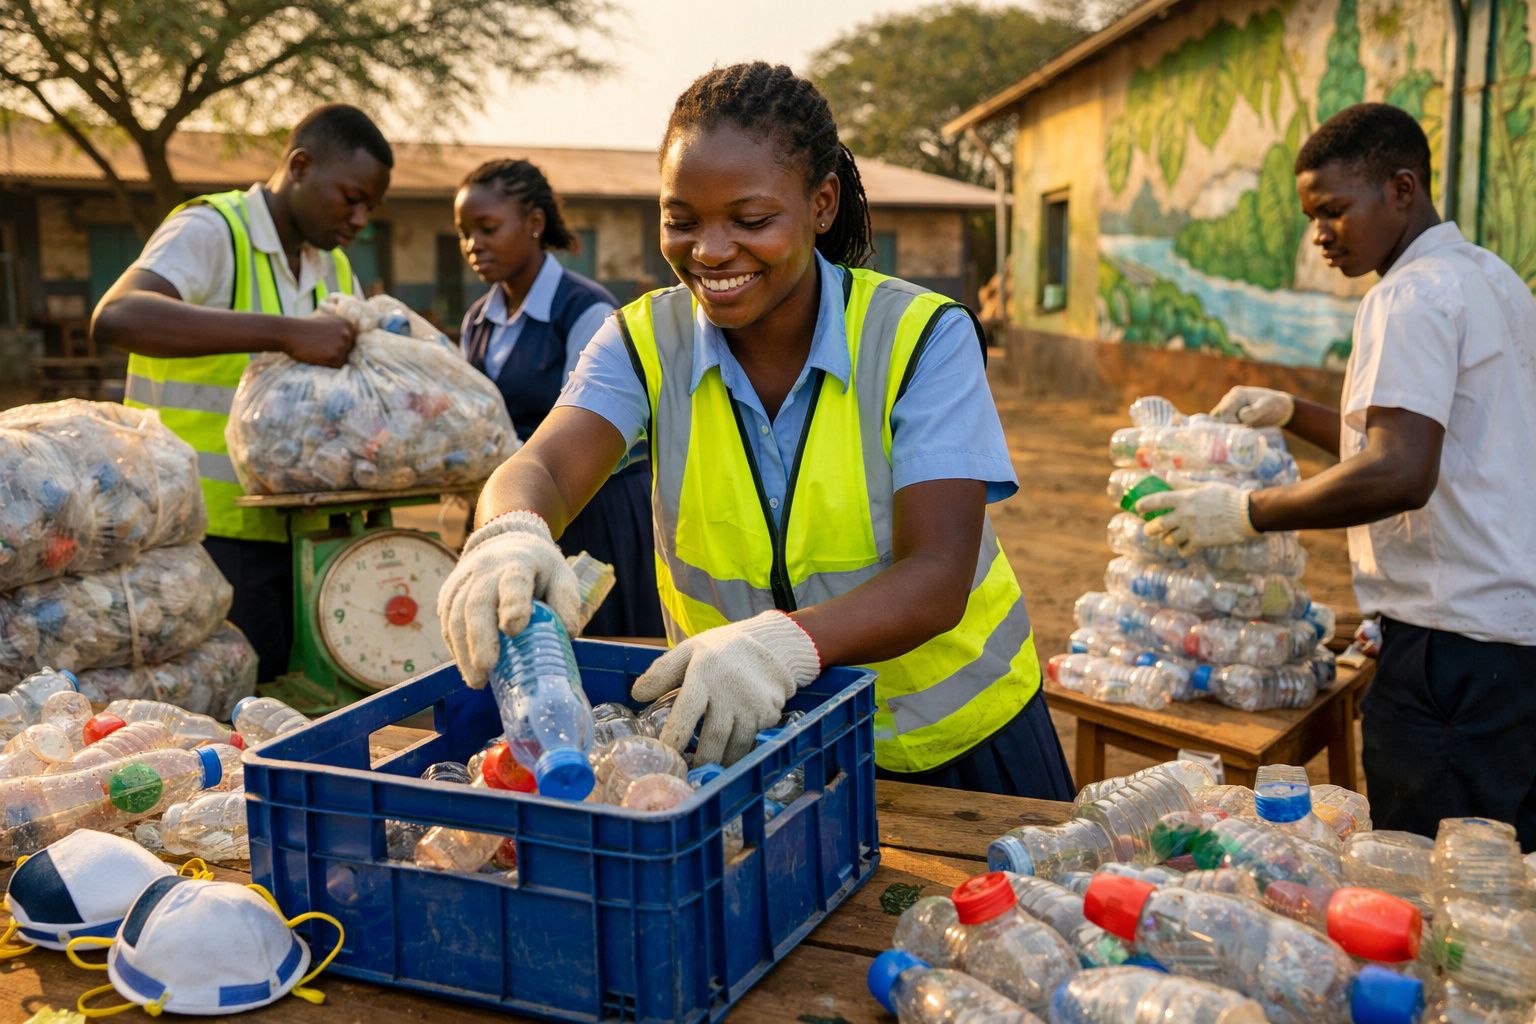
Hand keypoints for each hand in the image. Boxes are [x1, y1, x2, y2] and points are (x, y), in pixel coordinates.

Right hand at [281, 315, 356, 367]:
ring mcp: (342, 345)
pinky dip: (327, 364)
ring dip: (330, 359)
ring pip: (343, 360)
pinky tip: (316, 355)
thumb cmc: (304, 329)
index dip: (336, 345)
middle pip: (348, 352)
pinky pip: (336, 367)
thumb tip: (350, 340)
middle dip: (335, 352)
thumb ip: (339, 329)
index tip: (324, 342)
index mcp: (347, 324)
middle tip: (319, 346)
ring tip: (317, 350)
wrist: (289, 332)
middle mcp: (347, 333)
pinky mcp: (335, 356)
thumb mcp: (326, 322)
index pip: (350, 342)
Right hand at [437, 511, 580, 687]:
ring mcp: (463, 580)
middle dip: (480, 638)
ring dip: (464, 651)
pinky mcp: (449, 593)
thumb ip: (566, 603)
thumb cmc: (539, 569)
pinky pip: (447, 622)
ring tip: (477, 680)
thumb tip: (568, 635)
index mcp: (518, 563)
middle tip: (486, 668)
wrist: (506, 544)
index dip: (512, 604)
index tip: (513, 629)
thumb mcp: (561, 578)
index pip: (514, 582)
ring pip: (456, 616)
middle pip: (476, 604)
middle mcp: (486, 569)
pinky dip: (455, 648)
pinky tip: (467, 669)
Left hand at [630, 611, 820, 765]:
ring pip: (736, 746)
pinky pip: (753, 741)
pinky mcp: (770, 714)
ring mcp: (753, 705)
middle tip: (688, 774)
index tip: (666, 754)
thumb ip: (662, 672)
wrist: (772, 643)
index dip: (676, 735)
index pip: (688, 709)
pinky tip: (731, 756)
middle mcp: (730, 691)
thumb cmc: (720, 651)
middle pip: (714, 736)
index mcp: (704, 673)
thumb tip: (636, 695)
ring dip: (721, 762)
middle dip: (701, 760)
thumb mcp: (689, 650)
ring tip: (708, 770)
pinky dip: (741, 752)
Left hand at [1137, 483, 1258, 551]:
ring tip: (1169, 538)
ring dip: (1167, 539)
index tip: (1137, 508)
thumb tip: (1167, 475)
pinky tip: (1185, 546)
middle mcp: (1184, 515)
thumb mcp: (1204, 486)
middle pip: (1158, 524)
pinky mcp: (1201, 542)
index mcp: (1184, 498)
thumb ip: (1183, 484)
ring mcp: (1191, 530)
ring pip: (1169, 539)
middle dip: (1150, 528)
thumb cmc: (1226, 496)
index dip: (1144, 504)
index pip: (1157, 500)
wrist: (1246, 513)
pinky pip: (1184, 549)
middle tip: (1149, 529)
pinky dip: (1182, 549)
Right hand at [1211, 386, 1293, 427]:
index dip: (1231, 422)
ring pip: (1220, 422)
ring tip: (1243, 431)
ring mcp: (1228, 407)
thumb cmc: (1273, 405)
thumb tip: (1241, 416)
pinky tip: (1239, 433)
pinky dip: (1228, 431)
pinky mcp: (1229, 415)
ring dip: (1228, 429)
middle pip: (1221, 417)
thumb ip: (1254, 411)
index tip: (1244, 428)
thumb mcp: (1267, 407)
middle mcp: (1229, 399)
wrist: (1278, 408)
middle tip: (1245, 431)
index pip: (1225, 411)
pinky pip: (1222, 425)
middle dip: (1230, 426)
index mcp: (1237, 394)